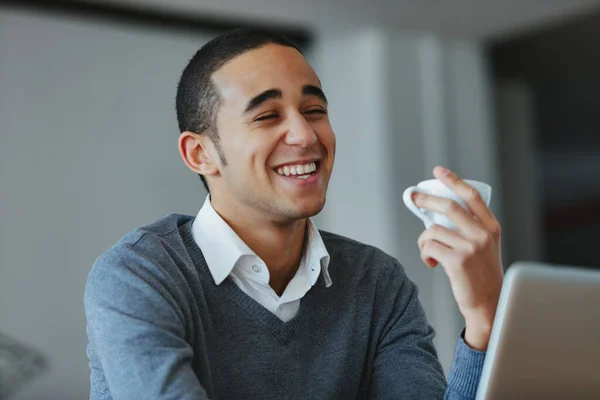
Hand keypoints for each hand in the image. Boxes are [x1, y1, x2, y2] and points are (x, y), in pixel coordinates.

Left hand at [414, 166, 503, 350]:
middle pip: (448, 207)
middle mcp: (483, 235)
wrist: (489, 305)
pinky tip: (432, 263)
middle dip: (426, 200)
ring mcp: (471, 247)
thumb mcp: (485, 247)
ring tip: (429, 252)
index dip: (454, 180)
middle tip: (414, 198)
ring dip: (424, 240)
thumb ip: (470, 229)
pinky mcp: (457, 261)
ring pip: (433, 230)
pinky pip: (429, 247)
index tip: (438, 171)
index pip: (472, 196)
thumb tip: (436, 213)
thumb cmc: (481, 275)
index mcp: (491, 228)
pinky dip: (425, 254)